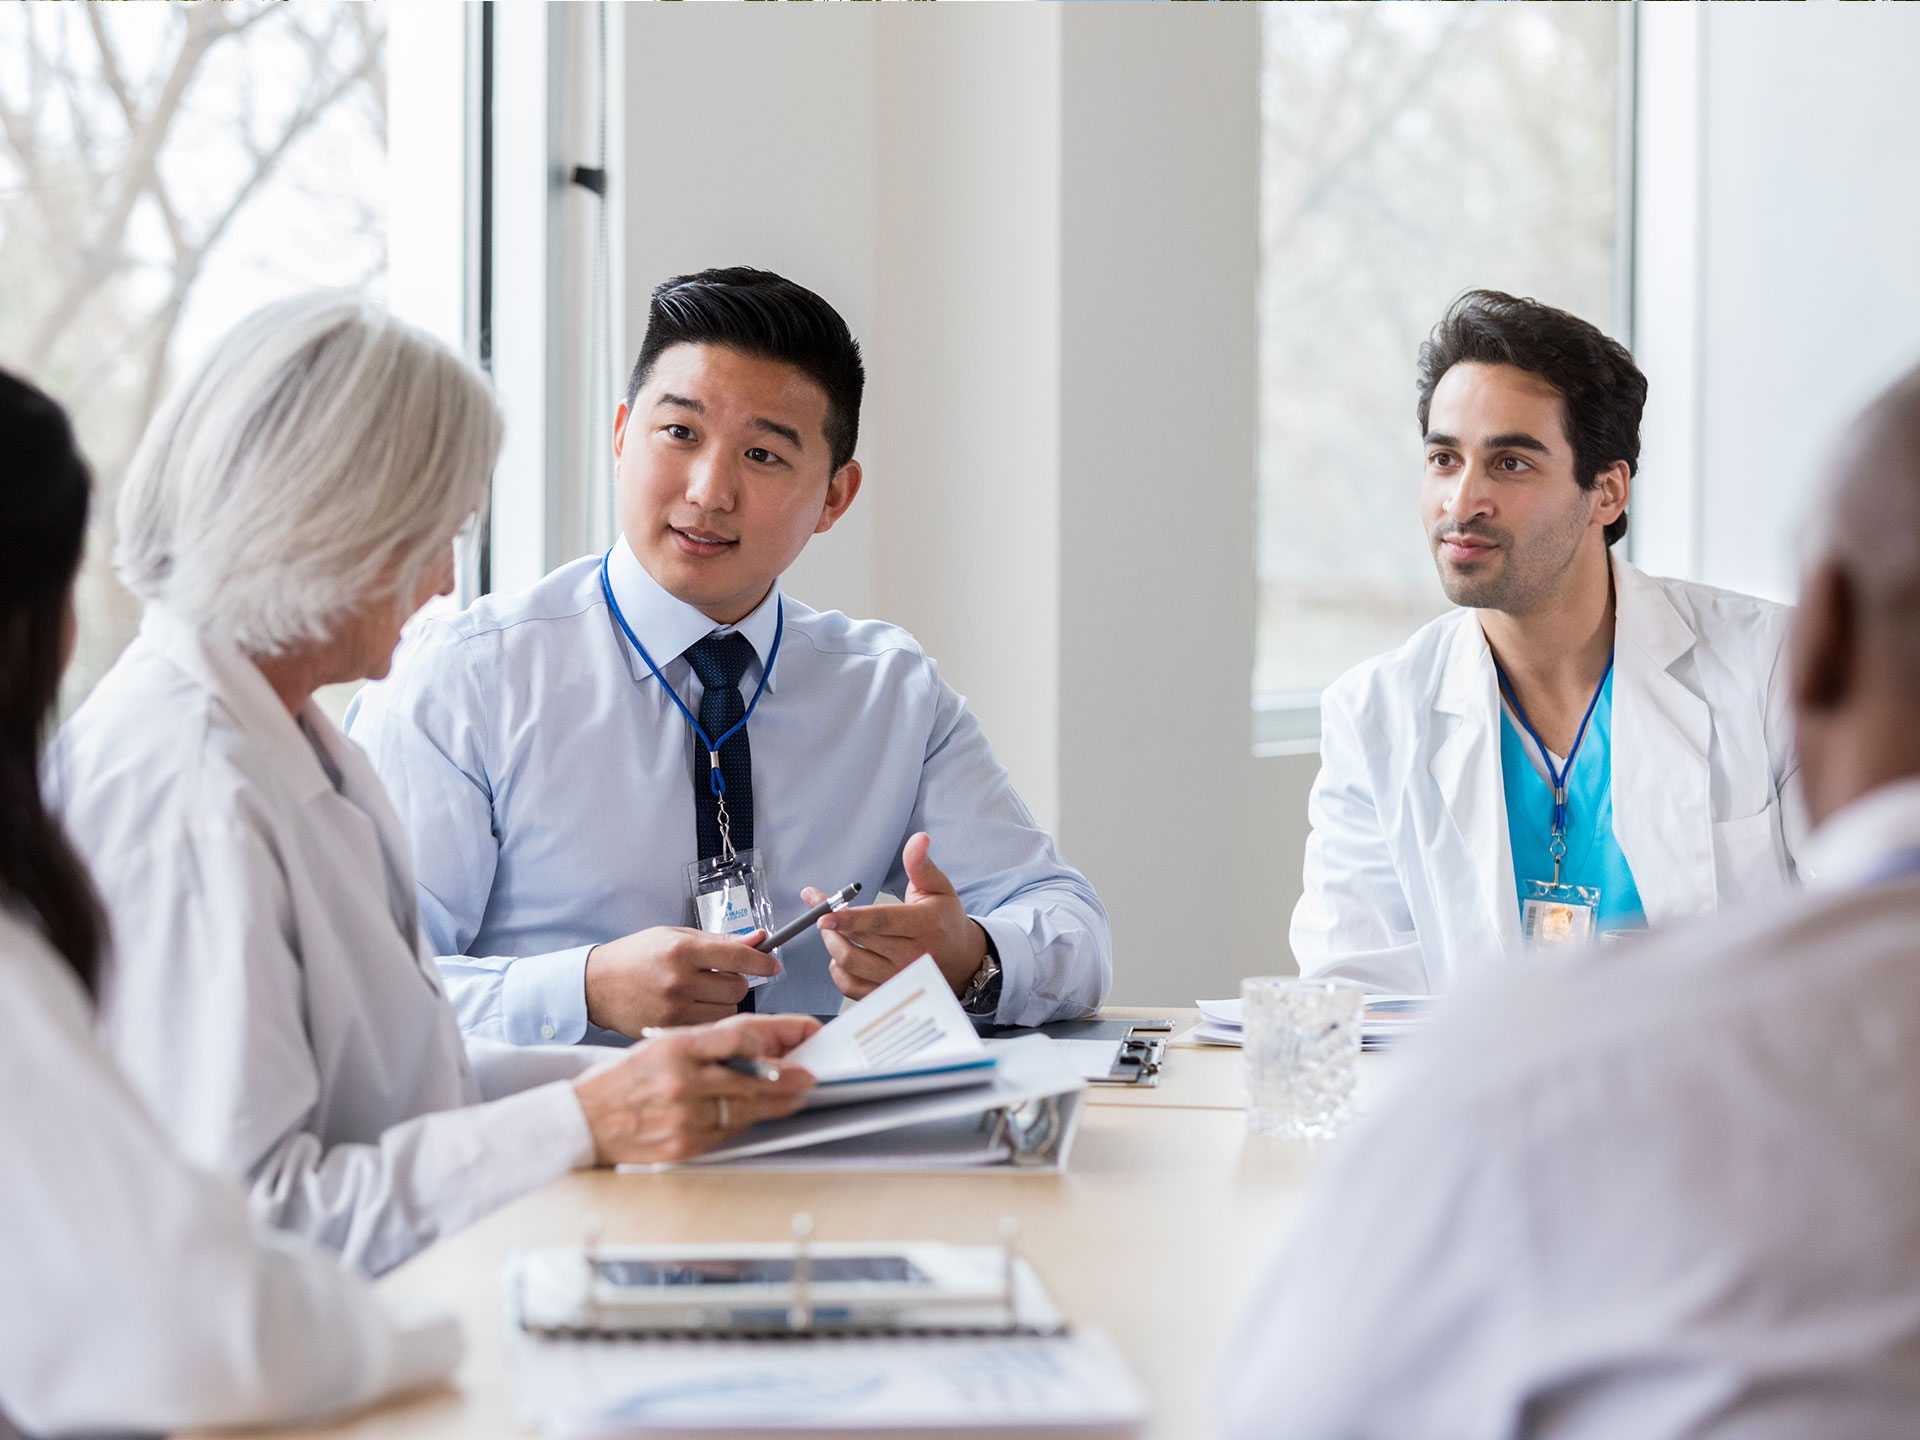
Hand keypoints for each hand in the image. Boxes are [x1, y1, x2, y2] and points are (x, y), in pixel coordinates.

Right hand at [573, 1013, 818, 1165]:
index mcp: (676, 1046)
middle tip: (809, 1076)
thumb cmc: (621, 1080)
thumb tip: (757, 1044)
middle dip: (788, 1077)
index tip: (801, 1036)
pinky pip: (727, 1133)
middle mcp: (682, 1080)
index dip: (778, 1036)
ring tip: (792, 1097)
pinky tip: (754, 1117)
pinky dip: (743, 1124)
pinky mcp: (683, 1145)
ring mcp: (684, 1115)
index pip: (740, 1036)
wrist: (581, 1120)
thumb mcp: (659, 1045)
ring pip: (746, 1108)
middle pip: (753, 1077)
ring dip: (775, 1104)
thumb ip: (707, 1043)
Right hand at [584, 926, 780, 1035]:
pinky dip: (709, 1018)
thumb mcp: (676, 936)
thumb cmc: (636, 956)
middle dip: (736, 981)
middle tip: (717, 977)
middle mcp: (679, 980)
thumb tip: (759, 939)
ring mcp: (674, 1009)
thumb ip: (719, 940)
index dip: (762, 961)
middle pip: (738, 988)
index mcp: (682, 950)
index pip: (737, 956)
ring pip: (728, 1010)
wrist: (596, 985)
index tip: (772, 965)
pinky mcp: (670, 1030)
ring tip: (700, 993)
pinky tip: (691, 1008)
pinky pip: (710, 1027)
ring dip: (723, 1002)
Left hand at [810, 832, 987, 1000]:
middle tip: (821, 909)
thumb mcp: (938, 888)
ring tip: (832, 930)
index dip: (849, 918)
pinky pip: (851, 987)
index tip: (822, 913)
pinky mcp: (888, 993)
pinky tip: (842, 955)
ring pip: (851, 964)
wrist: (962, 961)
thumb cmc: (945, 920)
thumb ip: (921, 864)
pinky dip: (838, 970)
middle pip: (858, 942)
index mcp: (925, 926)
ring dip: (832, 945)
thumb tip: (918, 838)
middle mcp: (913, 956)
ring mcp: (900, 978)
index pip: (880, 922)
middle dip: (831, 924)